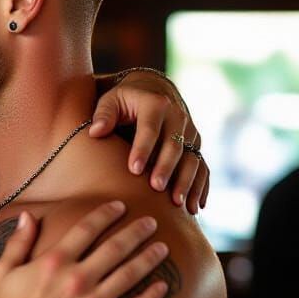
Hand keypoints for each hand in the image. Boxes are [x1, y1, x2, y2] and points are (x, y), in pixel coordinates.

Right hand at [0, 203, 168, 297]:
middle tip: (152, 222)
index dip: (106, 214)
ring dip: (149, 259)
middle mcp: (77, 280)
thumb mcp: (4, 272)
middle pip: (116, 248)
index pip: (87, 229)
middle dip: (137, 232)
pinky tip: (162, 286)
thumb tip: (27, 216)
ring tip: (163, 248)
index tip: (120, 206)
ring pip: (129, 275)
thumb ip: (18, 242)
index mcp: (54, 262)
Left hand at [90, 70, 207, 213]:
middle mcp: (178, 117)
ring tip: (178, 204)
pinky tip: (196, 207)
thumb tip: (95, 132)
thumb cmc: (125, 100)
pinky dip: (201, 187)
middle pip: (174, 146)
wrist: (154, 90)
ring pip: (192, 159)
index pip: (149, 129)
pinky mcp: (195, 145)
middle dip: (166, 168)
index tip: (133, 170)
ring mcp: (190, 132)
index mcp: (156, 104)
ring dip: (187, 182)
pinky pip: (203, 167)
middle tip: (156, 189)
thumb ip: (103, 115)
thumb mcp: (111, 100)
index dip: (143, 149)